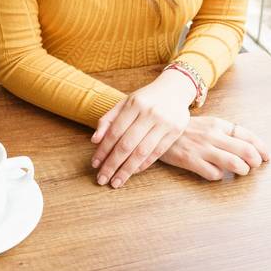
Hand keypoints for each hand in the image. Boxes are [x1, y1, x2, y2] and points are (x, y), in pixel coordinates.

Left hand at [90, 72, 194, 188]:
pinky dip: (143, 165)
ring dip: (127, 170)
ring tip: (116, 182)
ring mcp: (164, 123)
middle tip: (102, 179)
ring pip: (142, 152)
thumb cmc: (145, 98)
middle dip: (112, 164)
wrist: (175, 89)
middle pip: (127, 144)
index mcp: (134, 104)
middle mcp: (149, 113)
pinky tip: (132, 172)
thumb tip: (94, 140)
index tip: (95, 164)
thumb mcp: (125, 102)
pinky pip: (156, 153)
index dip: (103, 149)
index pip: (115, 131)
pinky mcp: (175, 132)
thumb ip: (108, 119)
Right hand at [147, 114, 270, 180]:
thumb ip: (225, 133)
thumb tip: (249, 146)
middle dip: (255, 161)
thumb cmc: (186, 130)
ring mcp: (202, 148)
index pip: (246, 134)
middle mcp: (212, 135)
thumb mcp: (207, 124)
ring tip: (240, 172)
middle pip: (245, 150)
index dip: (261, 147)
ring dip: (242, 170)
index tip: (266, 156)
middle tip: (255, 166)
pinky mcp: (191, 160)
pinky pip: (214, 174)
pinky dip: (220, 176)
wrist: (157, 130)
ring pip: (234, 163)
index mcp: (217, 124)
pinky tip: (216, 173)